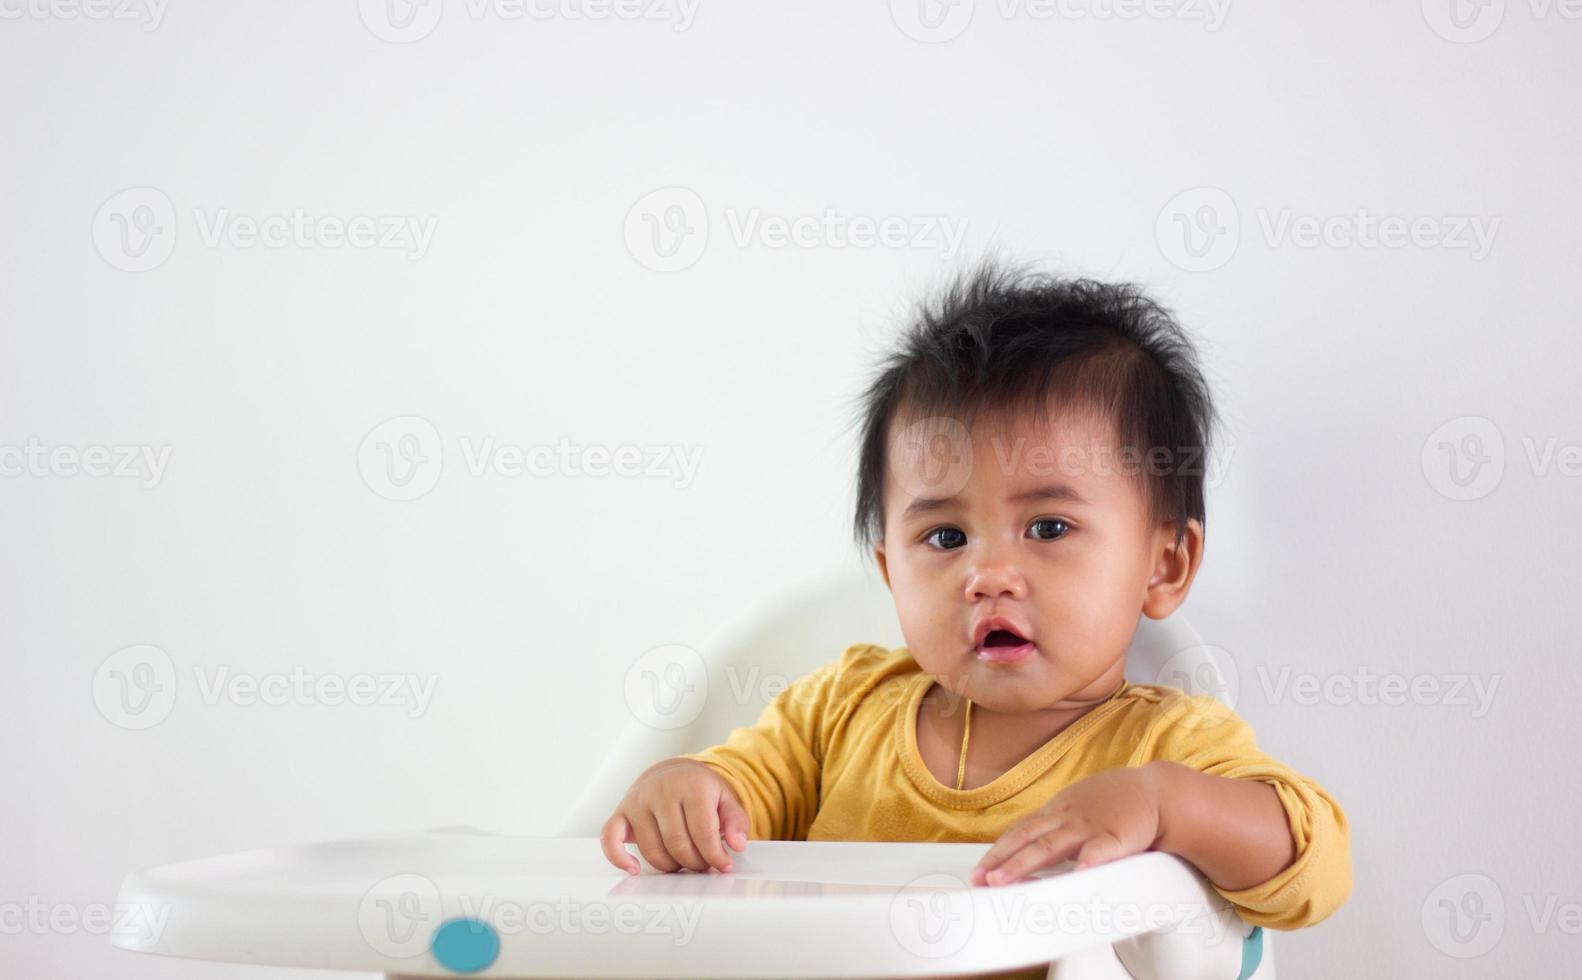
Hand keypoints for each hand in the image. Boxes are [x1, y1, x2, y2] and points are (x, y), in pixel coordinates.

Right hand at [600, 758, 749, 875]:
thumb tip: (737, 845)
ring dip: (670, 866)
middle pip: (678, 845)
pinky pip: (610, 838)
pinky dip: (618, 858)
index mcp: (691, 786)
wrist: (670, 772)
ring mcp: (638, 802)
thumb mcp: (725, 798)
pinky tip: (633, 868)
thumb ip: (736, 820)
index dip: (715, 856)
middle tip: (704, 865)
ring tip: (684, 863)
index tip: (723, 866)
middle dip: (695, 863)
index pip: (703, 832)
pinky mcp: (621, 812)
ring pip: (652, 850)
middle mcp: (661, 791)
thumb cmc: (698, 789)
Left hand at [970, 764, 1165, 885]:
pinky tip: (1077, 873)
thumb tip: (1025, 850)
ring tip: (1003, 880)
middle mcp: (1067, 817)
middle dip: (1000, 860)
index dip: (997, 851)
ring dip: (1023, 863)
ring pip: (1051, 846)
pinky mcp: (1117, 836)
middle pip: (1026, 838)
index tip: (978, 871)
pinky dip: (1088, 861)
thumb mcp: (1077, 809)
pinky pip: (1100, 850)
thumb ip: (1054, 828)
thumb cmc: (1114, 804)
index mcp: (1057, 812)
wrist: (1158, 792)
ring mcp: (1090, 826)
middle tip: (981, 880)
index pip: (1019, 831)